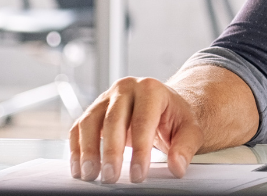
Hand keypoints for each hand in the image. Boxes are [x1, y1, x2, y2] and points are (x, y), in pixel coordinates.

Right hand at [69, 77, 203, 182]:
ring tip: (91, 175)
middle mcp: (126, 88)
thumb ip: (185, 148)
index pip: (143, 121)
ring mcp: (106, 98)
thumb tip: (177, 167)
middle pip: (113, 120)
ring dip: (88, 151)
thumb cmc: (176, 117)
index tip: (138, 175)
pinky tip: (79, 168)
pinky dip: (76, 149)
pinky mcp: (93, 111)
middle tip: (110, 178)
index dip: (140, 150)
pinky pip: (78, 128)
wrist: (164, 105)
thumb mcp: (190, 130)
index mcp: (151, 89)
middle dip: (111, 152)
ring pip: (89, 122)